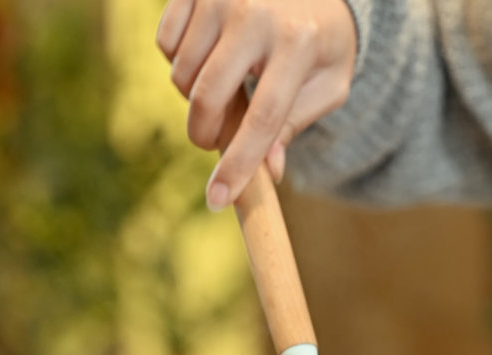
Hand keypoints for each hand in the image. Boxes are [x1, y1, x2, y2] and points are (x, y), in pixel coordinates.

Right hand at [156, 0, 356, 208]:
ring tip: (225, 86)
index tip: (218, 200)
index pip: (263, 119)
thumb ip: (294, 124)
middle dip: (203, 134)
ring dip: (195, 96)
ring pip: (181, 74)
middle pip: (208, 97)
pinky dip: (180, 62)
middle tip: (212, 142)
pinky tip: (208, 56)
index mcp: (298, 43)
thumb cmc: (321, 41)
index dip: (238, 164)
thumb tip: (266, 170)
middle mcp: (255, 14)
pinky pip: (166, 43)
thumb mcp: (326, 85)